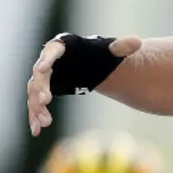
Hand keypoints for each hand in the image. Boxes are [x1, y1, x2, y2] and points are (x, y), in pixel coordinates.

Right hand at [27, 35, 141, 135]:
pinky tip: (36, 131)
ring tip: (45, 122)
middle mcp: (46, 62)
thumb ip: (121, 47)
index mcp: (61, 48)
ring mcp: (42, 79)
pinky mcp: (41, 93)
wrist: (91, 65)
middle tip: (45, 101)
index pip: (51, 52)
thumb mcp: (111, 51)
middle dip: (40, 88)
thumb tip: (138, 42)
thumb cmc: (99, 54)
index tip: (44, 69)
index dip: (47, 60)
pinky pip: (35, 105)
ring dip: (37, 107)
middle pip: (39, 75)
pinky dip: (34, 117)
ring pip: (34, 93)